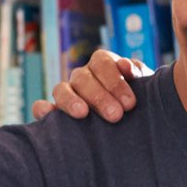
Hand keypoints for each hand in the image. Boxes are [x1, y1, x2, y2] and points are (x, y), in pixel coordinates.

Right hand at [31, 47, 147, 121]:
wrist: (136, 124)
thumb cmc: (139, 102)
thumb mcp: (145, 87)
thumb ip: (138, 74)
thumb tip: (126, 65)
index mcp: (103, 64)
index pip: (102, 63)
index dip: (115, 81)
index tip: (130, 103)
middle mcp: (83, 76)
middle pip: (83, 78)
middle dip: (99, 96)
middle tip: (116, 116)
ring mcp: (68, 93)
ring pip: (60, 89)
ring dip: (71, 101)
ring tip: (83, 114)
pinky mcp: (56, 112)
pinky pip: (42, 107)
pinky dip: (43, 109)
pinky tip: (48, 114)